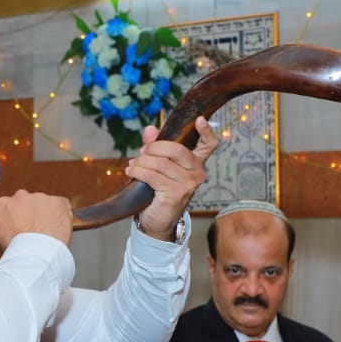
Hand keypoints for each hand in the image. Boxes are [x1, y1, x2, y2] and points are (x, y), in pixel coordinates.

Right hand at [0, 190, 72, 250]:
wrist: (36, 254)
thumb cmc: (17, 249)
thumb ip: (1, 225)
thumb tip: (3, 225)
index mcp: (4, 204)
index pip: (11, 205)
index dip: (18, 215)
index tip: (22, 224)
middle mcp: (21, 196)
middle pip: (28, 202)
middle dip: (32, 212)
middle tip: (35, 228)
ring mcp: (40, 198)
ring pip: (45, 203)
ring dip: (46, 214)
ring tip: (47, 231)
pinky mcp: (58, 201)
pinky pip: (61, 205)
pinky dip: (61, 214)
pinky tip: (58, 228)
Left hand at [126, 116, 217, 240]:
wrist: (157, 221)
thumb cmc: (159, 192)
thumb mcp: (157, 166)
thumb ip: (155, 146)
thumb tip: (150, 129)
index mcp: (196, 163)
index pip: (209, 145)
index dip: (206, 131)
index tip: (199, 119)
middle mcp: (196, 173)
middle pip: (176, 149)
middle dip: (153, 147)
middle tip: (142, 152)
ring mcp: (188, 184)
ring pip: (160, 162)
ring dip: (141, 162)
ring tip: (133, 166)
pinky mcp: (175, 194)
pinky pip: (152, 175)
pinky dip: (138, 172)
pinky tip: (131, 173)